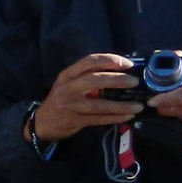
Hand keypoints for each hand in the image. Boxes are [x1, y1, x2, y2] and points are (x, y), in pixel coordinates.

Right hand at [30, 53, 144, 143]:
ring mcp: (71, 106)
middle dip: (117, 80)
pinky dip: (115, 118)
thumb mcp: (69, 83)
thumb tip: (122, 71)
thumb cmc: (62, 98)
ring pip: (99, 104)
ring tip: (138, 105)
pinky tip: (128, 116)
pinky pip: (99, 119)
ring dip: (121, 105)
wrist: (43, 121)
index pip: (89, 61)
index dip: (110, 60)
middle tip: (134, 82)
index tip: (127, 64)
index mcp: (68, 74)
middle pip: (94, 80)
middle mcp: (68, 88)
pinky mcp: (76, 121)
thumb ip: (89, 76)